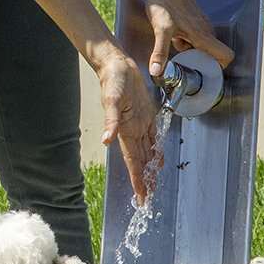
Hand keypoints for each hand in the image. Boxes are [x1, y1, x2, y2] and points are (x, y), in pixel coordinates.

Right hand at [95, 48, 159, 202]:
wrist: (116, 65)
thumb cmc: (113, 80)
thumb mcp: (112, 100)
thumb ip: (110, 121)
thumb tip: (106, 140)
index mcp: (125, 131)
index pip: (133, 162)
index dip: (138, 180)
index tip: (141, 197)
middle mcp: (133, 131)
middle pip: (140, 162)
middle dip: (143, 181)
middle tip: (147, 198)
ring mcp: (139, 124)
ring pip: (146, 152)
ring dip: (149, 169)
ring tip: (152, 184)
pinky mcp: (145, 115)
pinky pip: (152, 137)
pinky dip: (155, 150)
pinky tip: (158, 160)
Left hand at [143, 0, 233, 80]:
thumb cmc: (164, 2)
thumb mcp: (160, 30)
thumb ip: (160, 52)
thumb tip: (157, 71)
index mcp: (203, 35)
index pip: (226, 55)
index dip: (220, 67)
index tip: (205, 71)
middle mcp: (206, 30)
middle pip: (212, 53)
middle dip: (198, 60)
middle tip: (183, 60)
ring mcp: (201, 23)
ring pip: (202, 44)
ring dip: (190, 49)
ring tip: (175, 43)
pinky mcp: (194, 19)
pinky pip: (195, 35)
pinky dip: (186, 40)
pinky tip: (173, 35)